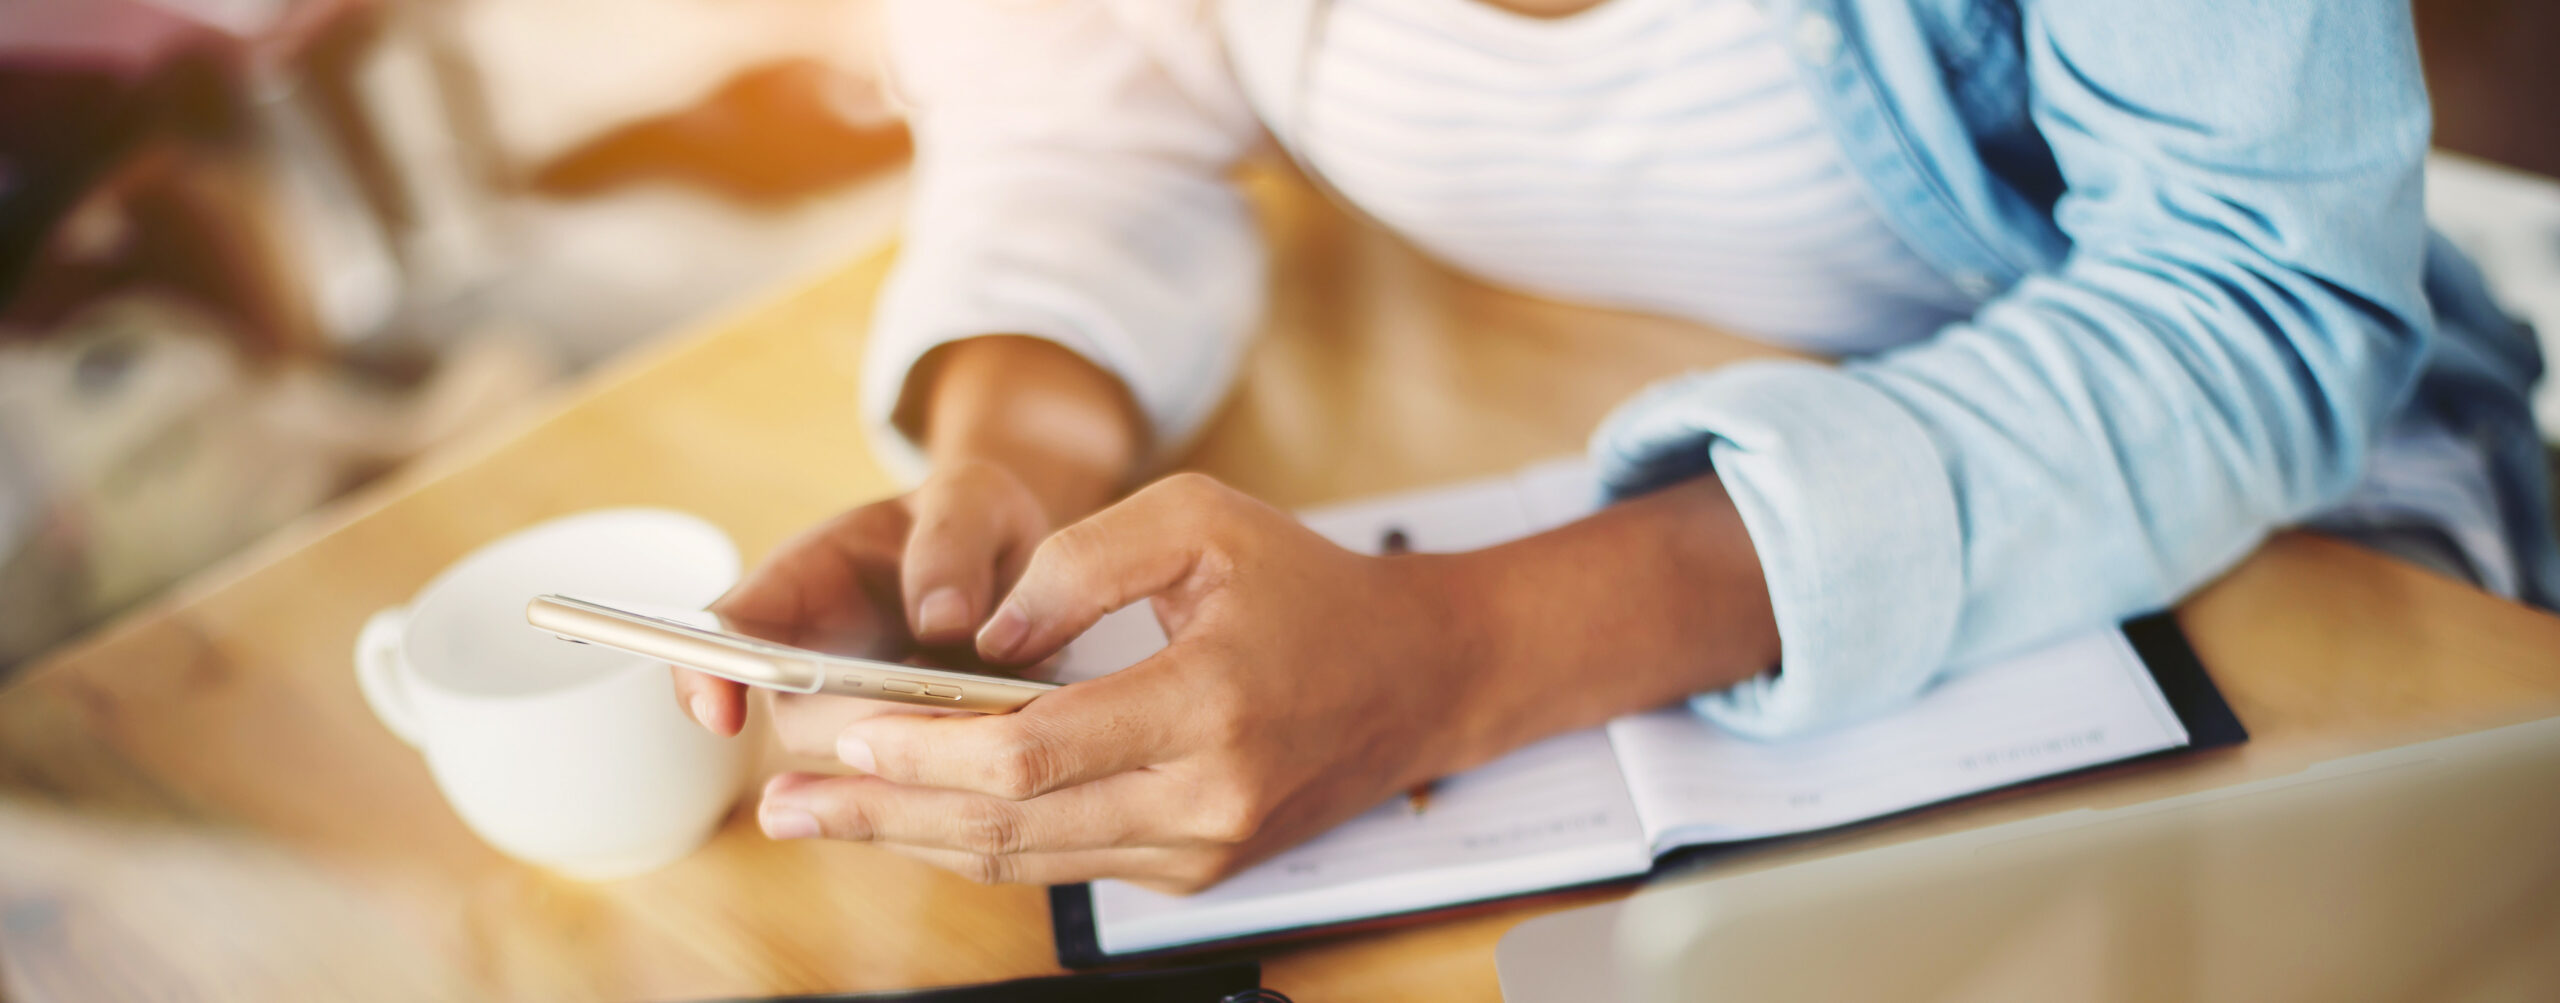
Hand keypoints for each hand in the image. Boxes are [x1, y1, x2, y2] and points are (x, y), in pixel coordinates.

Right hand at [673, 333, 1140, 746]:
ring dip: (917, 751)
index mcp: (802, 581)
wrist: (1017, 558)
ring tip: (996, 708)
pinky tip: (1008, 742)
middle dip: (860, 724)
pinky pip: (909, 778)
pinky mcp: (907, 747)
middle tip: (949, 706)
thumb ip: (951, 544)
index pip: (726, 631)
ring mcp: (856, 709)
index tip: (724, 717)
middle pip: (799, 716)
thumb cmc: (973, 518)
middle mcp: (814, 654)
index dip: (708, 674)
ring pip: (857, 760)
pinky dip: (953, 771)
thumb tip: (942, 624)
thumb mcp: (971, 501)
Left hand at [753, 473, 1477, 892]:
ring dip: (911, 837)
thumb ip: (1083, 560)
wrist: (1418, 678)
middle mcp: (1205, 801)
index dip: (928, 748)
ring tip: (815, 815)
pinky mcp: (1193, 869)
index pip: (1036, 753)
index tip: (845, 728)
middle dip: (882, 811)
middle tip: (784, 799)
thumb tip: (980, 631)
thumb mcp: (1202, 520)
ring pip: (1026, 860)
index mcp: (1211, 706)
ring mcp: (1199, 849)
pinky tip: (907, 815)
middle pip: (1010, 826)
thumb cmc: (1307, 585)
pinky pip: (1062, 863)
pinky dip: (978, 840)